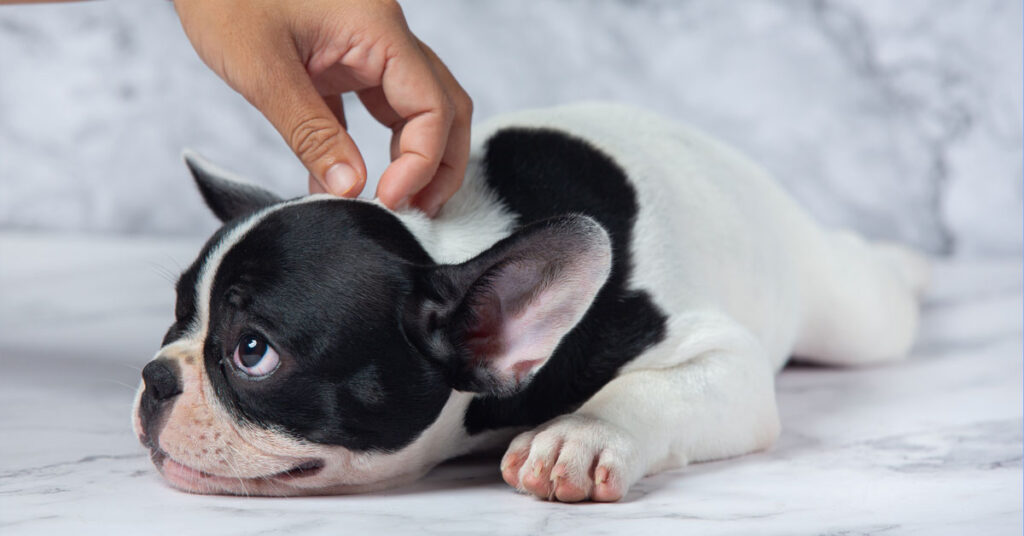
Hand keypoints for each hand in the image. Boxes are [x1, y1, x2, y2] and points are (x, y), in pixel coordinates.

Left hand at [173, 0, 471, 215]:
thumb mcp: (262, 68)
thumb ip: (311, 133)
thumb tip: (351, 190)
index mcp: (378, 30)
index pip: (432, 106)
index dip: (421, 162)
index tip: (388, 201)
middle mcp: (384, 36)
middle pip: (443, 106)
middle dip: (439, 164)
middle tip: (417, 212)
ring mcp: (364, 46)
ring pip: (414, 108)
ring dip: (412, 157)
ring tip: (392, 204)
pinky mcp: (338, 58)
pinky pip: (371, 108)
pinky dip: (367, 148)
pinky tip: (346, 184)